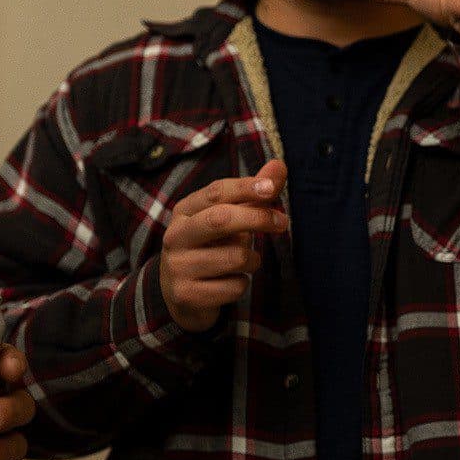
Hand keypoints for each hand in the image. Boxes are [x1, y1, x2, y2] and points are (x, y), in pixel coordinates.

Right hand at [160, 161, 286, 332]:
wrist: (181, 295)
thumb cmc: (212, 248)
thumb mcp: (227, 219)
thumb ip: (253, 195)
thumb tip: (280, 165)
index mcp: (185, 212)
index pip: (216, 192)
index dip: (245, 187)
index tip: (271, 187)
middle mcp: (176, 236)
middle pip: (221, 219)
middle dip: (257, 218)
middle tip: (283, 223)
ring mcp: (178, 266)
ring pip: (235, 257)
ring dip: (253, 260)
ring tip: (245, 262)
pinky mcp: (187, 294)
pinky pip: (235, 286)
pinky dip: (242, 284)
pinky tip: (229, 283)